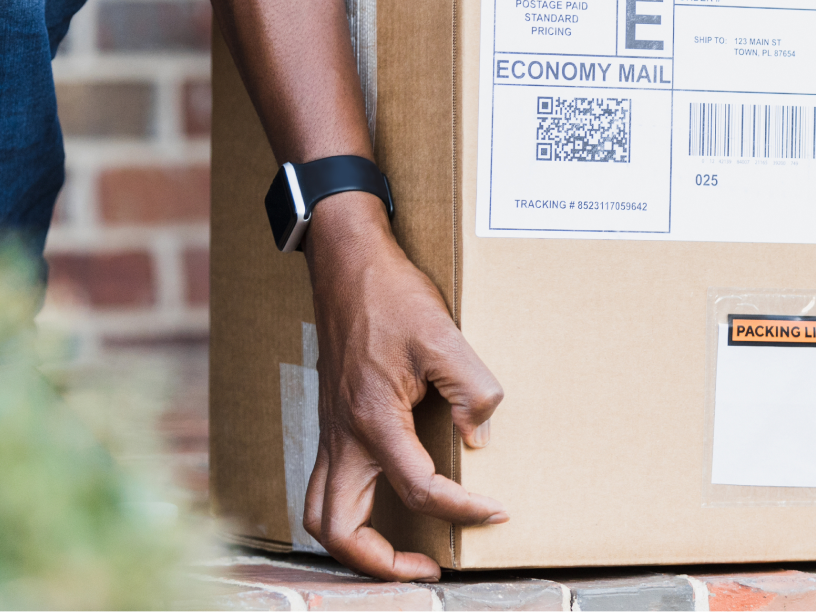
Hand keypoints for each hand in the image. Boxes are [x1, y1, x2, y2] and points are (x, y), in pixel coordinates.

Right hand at [182, 0, 505, 578]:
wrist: (344, 251)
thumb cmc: (388, 290)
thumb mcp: (442, 332)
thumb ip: (470, 386)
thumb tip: (482, 435)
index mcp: (372, 419)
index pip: (418, 489)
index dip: (463, 509)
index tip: (497, 512)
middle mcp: (343, 433)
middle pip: (336, 528)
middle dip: (378, 562)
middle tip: (425, 565)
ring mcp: (329, 424)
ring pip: (318, 507)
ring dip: (354, 538)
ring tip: (398, 544)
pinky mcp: (331, 410)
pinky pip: (325, 475)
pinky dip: (348, 501)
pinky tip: (385, 485)